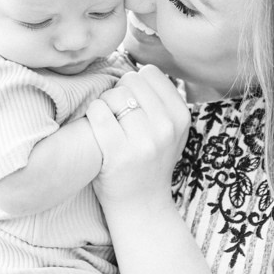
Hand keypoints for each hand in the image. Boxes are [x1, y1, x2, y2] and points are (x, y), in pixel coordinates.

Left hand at [84, 64, 189, 214]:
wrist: (141, 204)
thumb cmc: (149, 161)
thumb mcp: (169, 131)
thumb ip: (160, 102)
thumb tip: (137, 68)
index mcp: (181, 116)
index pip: (150, 73)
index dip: (135, 83)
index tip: (131, 100)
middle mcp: (167, 127)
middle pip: (130, 81)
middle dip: (118, 92)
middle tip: (116, 113)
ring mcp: (144, 141)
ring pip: (113, 95)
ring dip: (104, 105)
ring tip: (108, 123)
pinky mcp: (119, 152)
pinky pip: (98, 112)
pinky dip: (92, 115)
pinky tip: (96, 127)